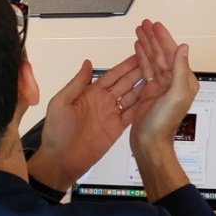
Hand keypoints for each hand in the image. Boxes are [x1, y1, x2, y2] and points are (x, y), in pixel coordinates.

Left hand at [27, 54, 149, 190]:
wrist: (61, 161)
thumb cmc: (56, 132)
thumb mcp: (61, 103)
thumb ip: (77, 84)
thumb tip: (87, 63)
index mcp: (91, 93)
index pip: (112, 75)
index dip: (125, 65)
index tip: (138, 54)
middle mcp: (104, 101)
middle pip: (126, 83)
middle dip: (139, 72)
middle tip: (155, 62)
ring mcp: (112, 114)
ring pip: (132, 96)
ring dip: (144, 87)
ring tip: (159, 77)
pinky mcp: (117, 128)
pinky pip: (132, 114)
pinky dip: (143, 106)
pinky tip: (153, 98)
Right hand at [129, 20, 197, 200]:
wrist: (150, 143)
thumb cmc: (163, 124)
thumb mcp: (175, 95)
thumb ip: (180, 70)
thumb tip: (184, 48)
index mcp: (183, 80)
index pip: (172, 53)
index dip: (163, 38)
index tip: (155, 25)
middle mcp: (173, 81)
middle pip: (161, 53)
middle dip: (153, 38)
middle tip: (144, 23)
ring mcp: (161, 87)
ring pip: (152, 60)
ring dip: (146, 45)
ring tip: (139, 31)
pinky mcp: (149, 92)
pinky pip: (145, 70)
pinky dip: (141, 58)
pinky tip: (138, 48)